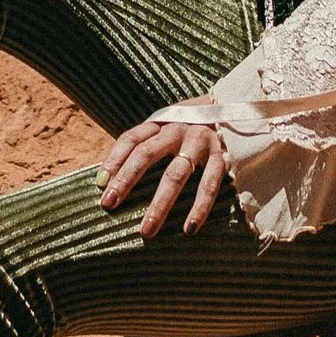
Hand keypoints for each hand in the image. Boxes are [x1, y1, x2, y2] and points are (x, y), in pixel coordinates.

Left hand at [100, 108, 228, 238]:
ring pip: (176, 174)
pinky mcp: (223, 155)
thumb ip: (143, 146)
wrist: (235, 107)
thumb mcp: (167, 127)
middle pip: (146, 154)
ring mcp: (201, 142)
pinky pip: (209, 184)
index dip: (114, 159)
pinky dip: (200, 207)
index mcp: (162, 122)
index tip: (100, 184)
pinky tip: (189, 228)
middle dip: (126, 180)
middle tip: (110, 204)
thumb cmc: (191, 126)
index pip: (132, 138)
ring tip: (146, 230)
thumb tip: (106, 179)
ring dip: (160, 204)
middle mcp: (178, 129)